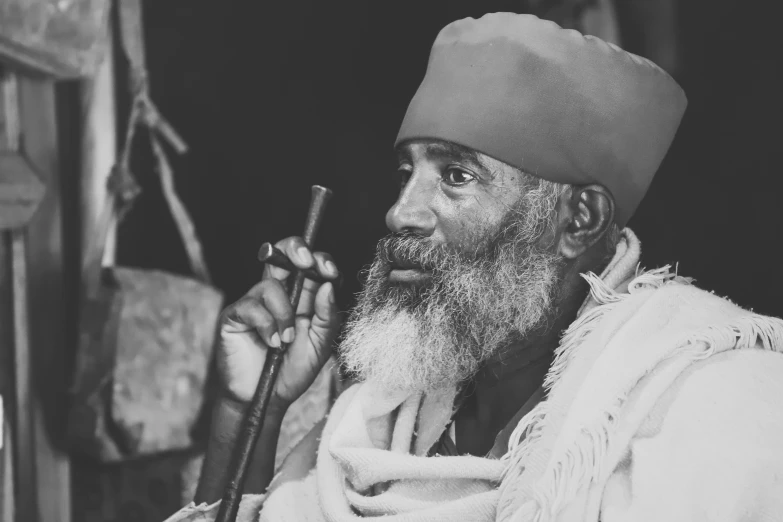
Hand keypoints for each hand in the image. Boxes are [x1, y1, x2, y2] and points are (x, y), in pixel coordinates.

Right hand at [217, 236, 339, 409]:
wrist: (267, 399)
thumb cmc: (293, 370)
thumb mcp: (321, 345)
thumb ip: (327, 316)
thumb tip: (327, 285)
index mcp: (301, 297)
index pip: (309, 266)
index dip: (319, 260)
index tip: (330, 272)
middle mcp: (277, 295)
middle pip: (282, 254)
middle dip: (296, 249)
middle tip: (306, 262)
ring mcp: (254, 303)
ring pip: (271, 285)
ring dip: (284, 315)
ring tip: (285, 341)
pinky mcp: (235, 316)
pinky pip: (252, 307)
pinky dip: (266, 326)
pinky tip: (271, 344)